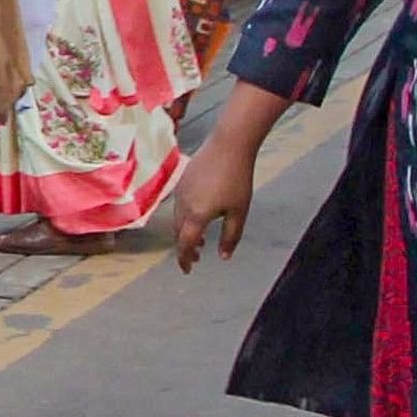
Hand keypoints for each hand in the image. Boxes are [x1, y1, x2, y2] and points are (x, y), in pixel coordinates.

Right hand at [172, 142, 254, 272]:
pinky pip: (179, 206)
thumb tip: (224, 256)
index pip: (185, 244)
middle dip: (185, 247)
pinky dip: (185, 218)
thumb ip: (231, 237)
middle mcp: (183, 205)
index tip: (188, 270)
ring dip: (185, 232)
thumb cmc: (237, 180)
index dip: (185, 259)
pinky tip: (199, 216)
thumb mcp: (239, 212)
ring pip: (177, 219)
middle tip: (196, 259)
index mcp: (196, 215)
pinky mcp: (182, 181)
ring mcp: (180, 191)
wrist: (228, 145)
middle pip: (178, 233)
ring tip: (199, 240)